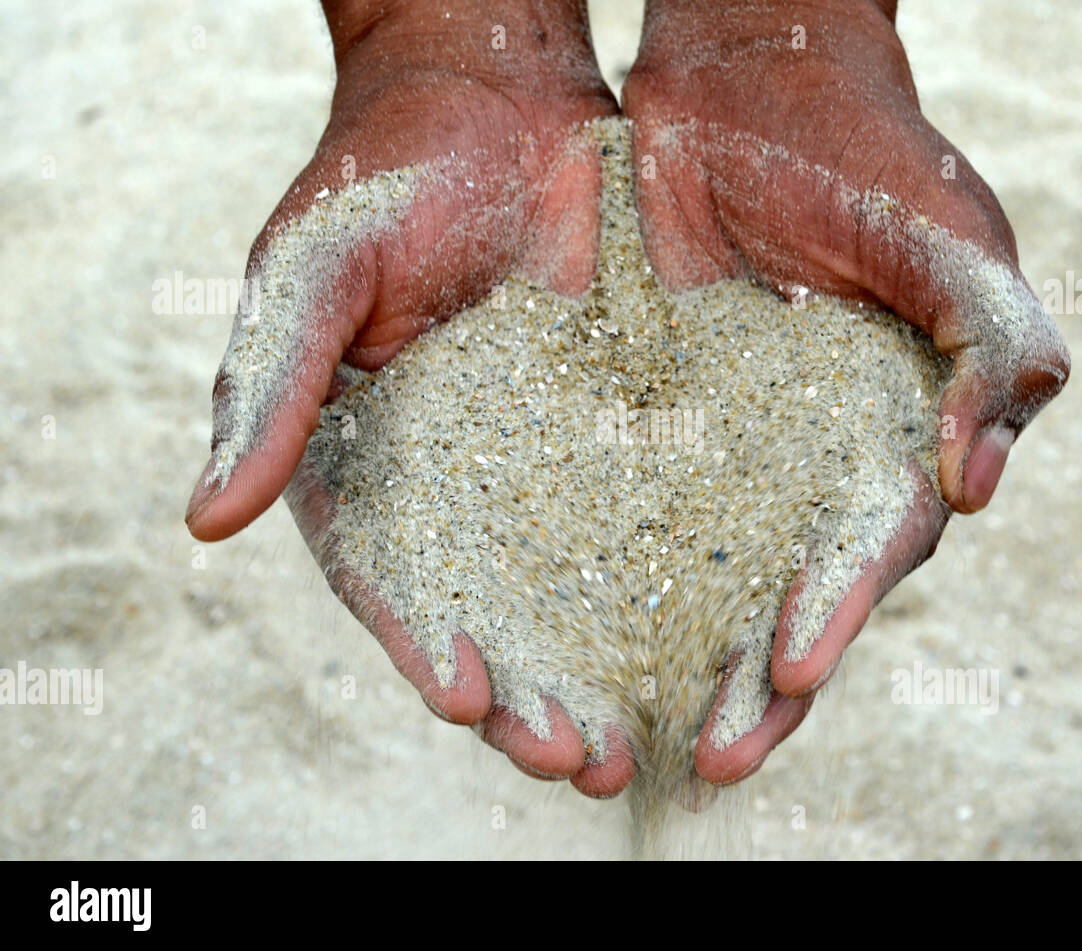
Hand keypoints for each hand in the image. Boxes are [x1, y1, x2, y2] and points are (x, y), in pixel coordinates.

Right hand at [185, 0, 630, 796]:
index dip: (419, 645)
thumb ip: (269, 393)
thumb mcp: (315, 274)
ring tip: (641, 742)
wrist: (497, 107)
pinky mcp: (628, 443)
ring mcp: (549, 475)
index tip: (459, 695)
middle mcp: (462, 495)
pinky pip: (658, 524)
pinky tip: (713, 643)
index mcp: (370, 474)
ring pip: (579, 601)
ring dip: (607, 678)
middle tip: (576, 759)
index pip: (389, 585)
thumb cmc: (384, 180)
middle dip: (528, 699)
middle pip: (493, 624)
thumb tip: (204, 521)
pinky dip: (679, 590)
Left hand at [622, 0, 1069, 782]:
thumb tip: (976, 480)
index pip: (867, 554)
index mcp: (887, 443)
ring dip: (660, 659)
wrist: (750, 82)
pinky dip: (581, 571)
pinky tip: (544, 629)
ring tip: (615, 734)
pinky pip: (605, 507)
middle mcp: (800, 470)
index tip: (789, 666)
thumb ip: (993, 346)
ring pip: (688, 577)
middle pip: (779, 598)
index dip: (836, 611)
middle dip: (749, 684)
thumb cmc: (868, 154)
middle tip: (707, 758)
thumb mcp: (948, 238)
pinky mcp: (635, 424)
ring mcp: (717, 453)